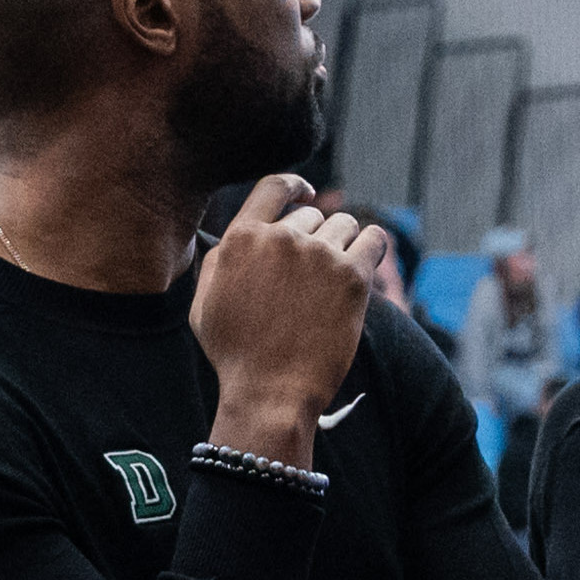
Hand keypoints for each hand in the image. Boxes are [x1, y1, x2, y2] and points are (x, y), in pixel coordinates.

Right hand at [187, 173, 380, 458]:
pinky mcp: (352, 276)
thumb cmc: (236, 355)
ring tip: (333, 280)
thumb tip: (242, 234)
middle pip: (311, 216)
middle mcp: (280, 238)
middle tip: (310, 278)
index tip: (307, 195)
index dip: (295, 187)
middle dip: (314, 239)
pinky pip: (375, 239)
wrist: (270, 392)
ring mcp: (318, 254)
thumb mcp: (205, 302)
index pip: (274, 186)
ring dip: (342, 245)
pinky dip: (372, 248)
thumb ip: (222, 259)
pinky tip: (366, 263)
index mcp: (242, 238)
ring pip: (344, 225)